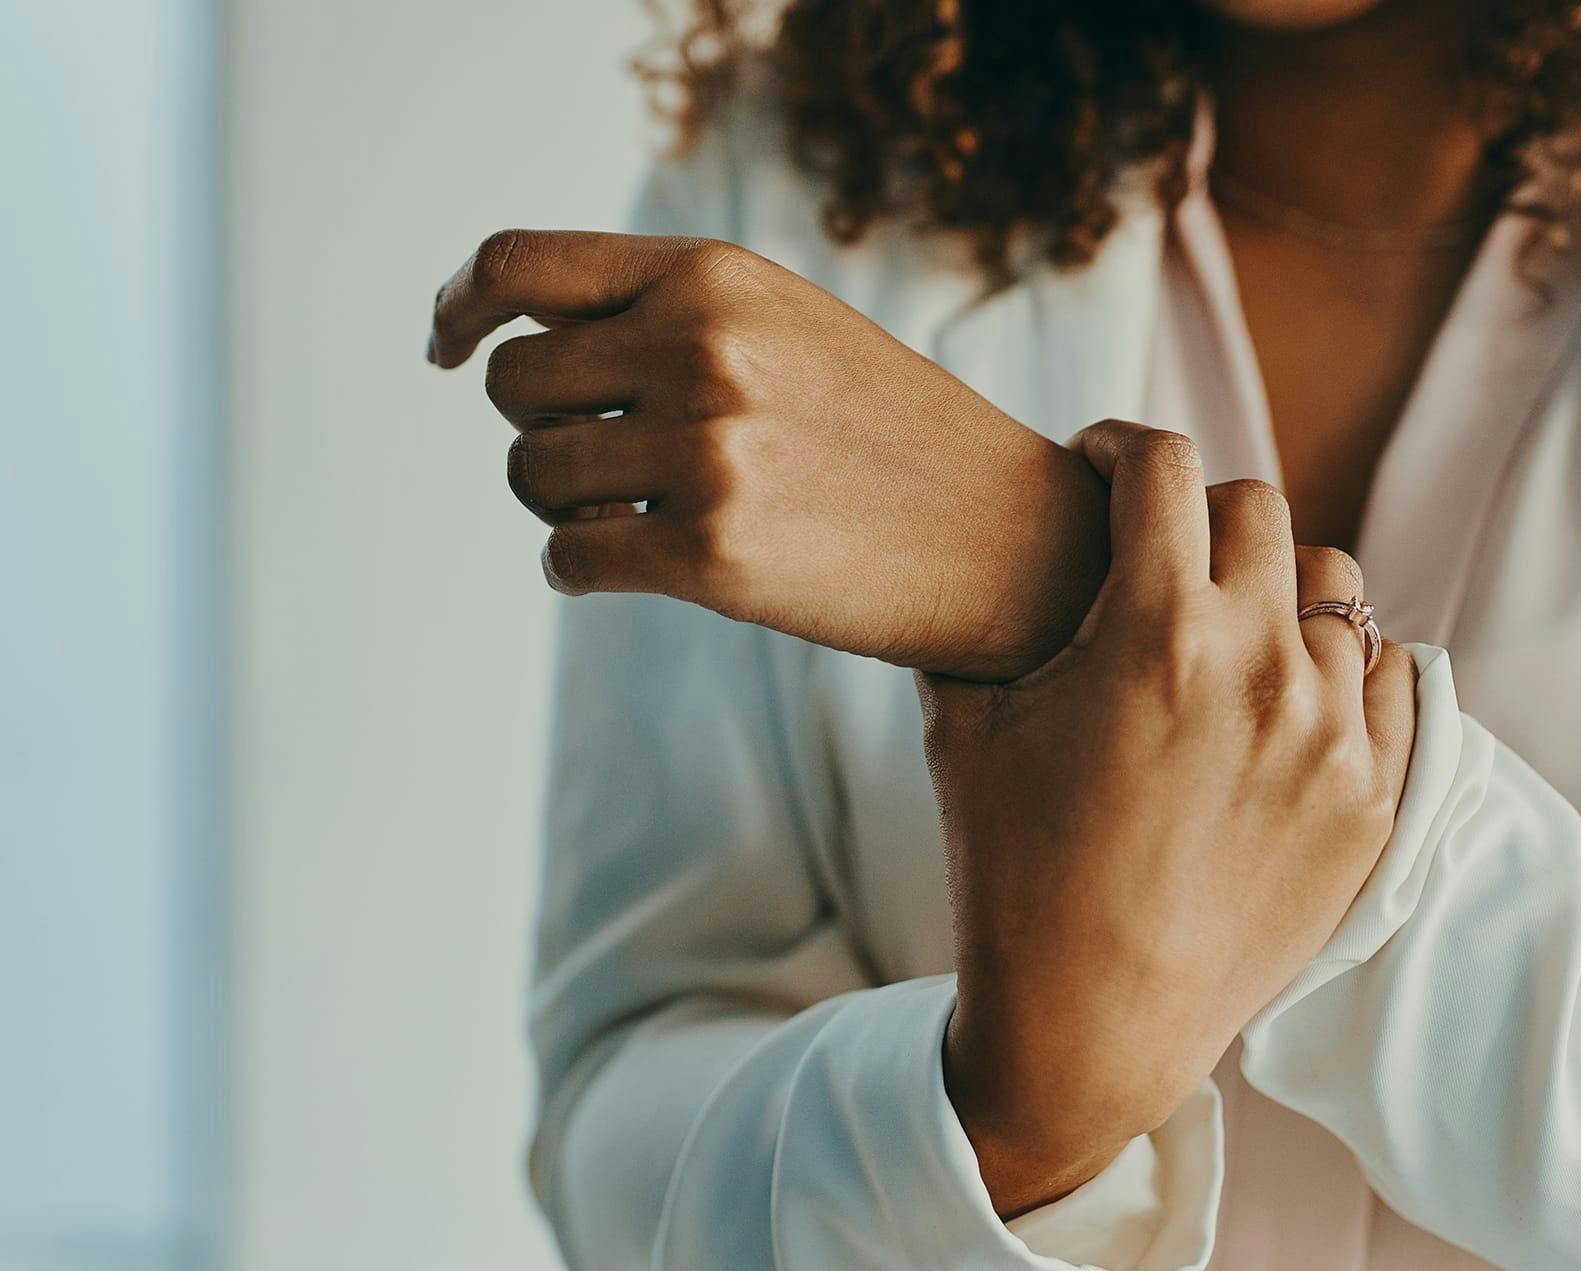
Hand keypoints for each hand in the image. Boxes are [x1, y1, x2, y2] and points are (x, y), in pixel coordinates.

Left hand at [427, 230, 1106, 679]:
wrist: (1010, 538)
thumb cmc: (890, 436)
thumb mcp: (787, 327)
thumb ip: (666, 313)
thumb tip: (516, 341)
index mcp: (714, 276)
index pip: (519, 267)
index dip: (460, 307)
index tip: (448, 348)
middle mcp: (701, 347)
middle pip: (511, 386)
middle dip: (539, 429)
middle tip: (604, 464)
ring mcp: (708, 450)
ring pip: (530, 476)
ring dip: (562, 505)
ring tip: (637, 516)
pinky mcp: (712, 554)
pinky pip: (568, 558)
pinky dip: (579, 569)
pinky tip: (634, 568)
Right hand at [917, 421, 1416, 1218]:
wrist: (1093, 1028)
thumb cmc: (1011, 881)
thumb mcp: (965, 733)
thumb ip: (983, 623)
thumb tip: (989, 559)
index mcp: (1157, 633)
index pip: (1164, 466)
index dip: (1120, 447)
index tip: (1100, 467)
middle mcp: (1264, 668)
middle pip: (1257, 509)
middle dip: (1197, 512)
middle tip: (1160, 551)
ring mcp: (1334, 736)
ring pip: (1334, 588)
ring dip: (1275, 585)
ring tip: (1229, 627)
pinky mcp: (1373, 800)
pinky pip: (1392, 676)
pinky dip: (1345, 663)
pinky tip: (1291, 687)